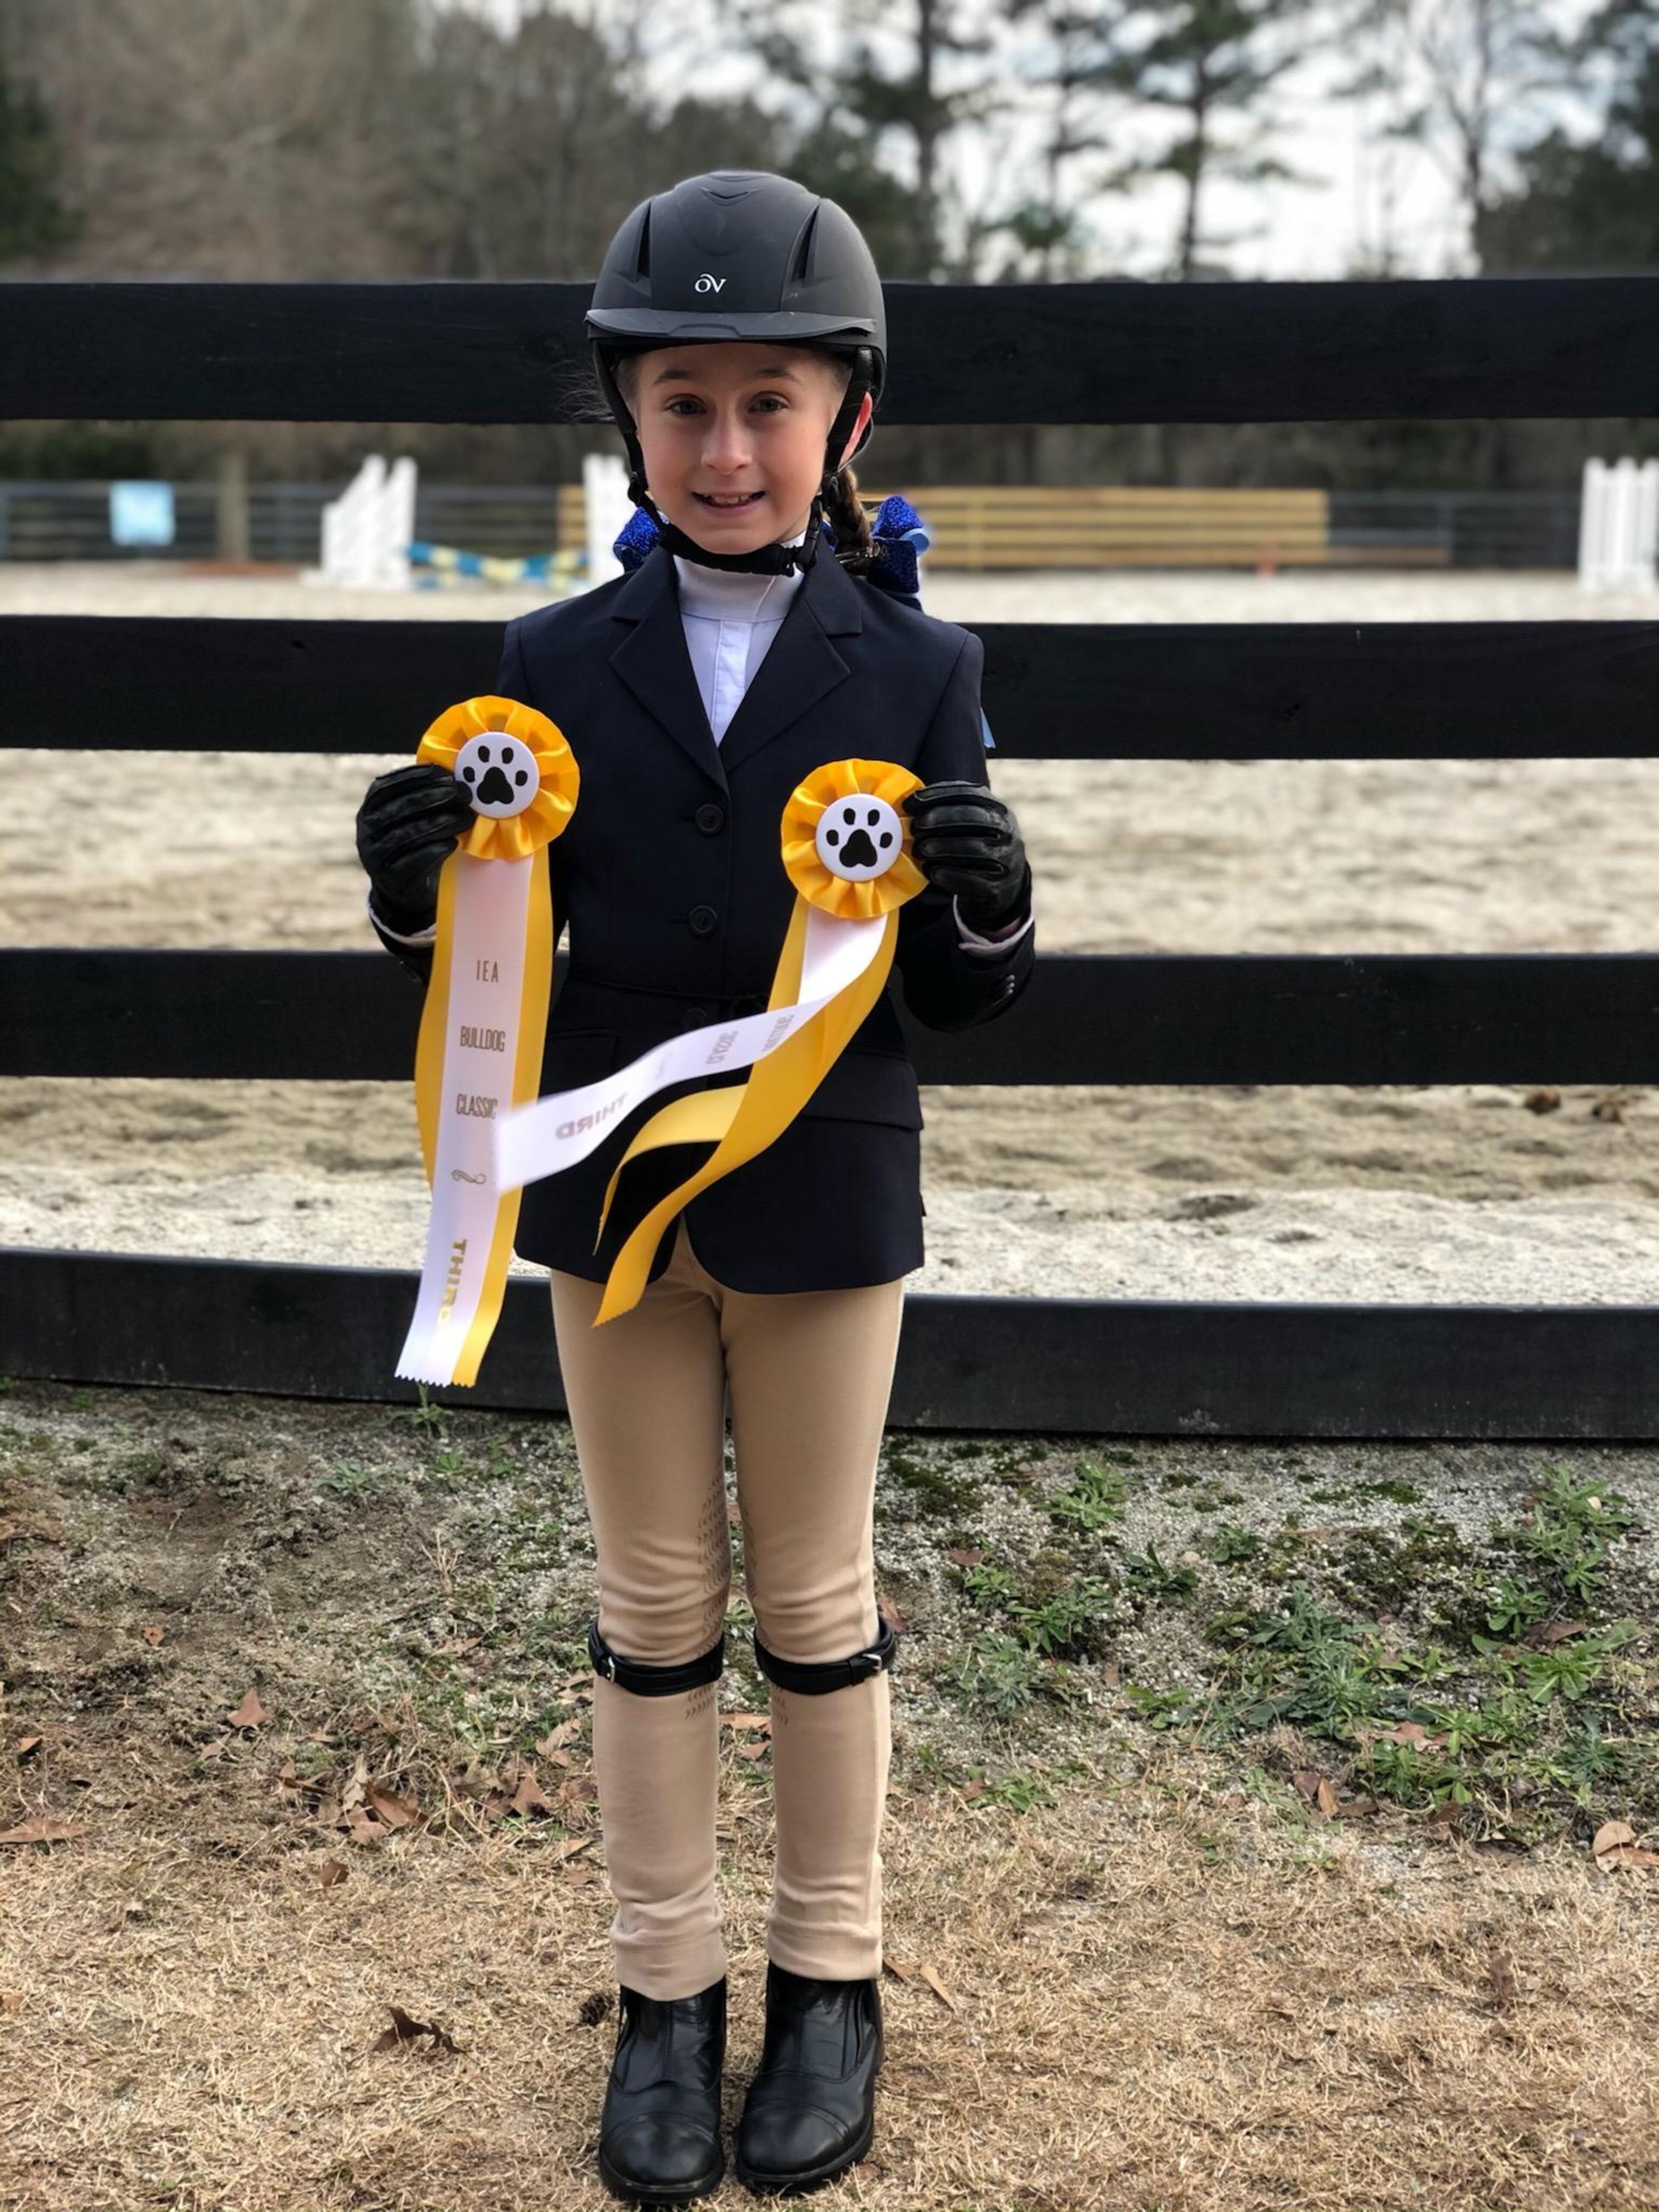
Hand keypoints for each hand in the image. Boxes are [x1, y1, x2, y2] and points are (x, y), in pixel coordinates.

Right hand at [355, 762, 476, 933]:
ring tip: (466, 818)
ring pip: (408, 835)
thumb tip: (452, 773)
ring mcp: (375, 856)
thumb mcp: (407, 818)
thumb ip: (419, 797)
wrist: (401, 890)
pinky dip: (435, 850)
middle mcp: (367, 831)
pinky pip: (414, 862)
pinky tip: (453, 843)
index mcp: (369, 809)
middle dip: (435, 798)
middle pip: (401, 809)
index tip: (444, 773)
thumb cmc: (411, 844)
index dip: (414, 778)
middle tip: (463, 794)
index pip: (385, 787)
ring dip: (441, 824)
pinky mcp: (391, 879)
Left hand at [902, 780, 1029, 927]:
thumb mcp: (972, 826)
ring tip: (920, 850)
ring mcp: (1008, 858)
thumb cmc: (976, 848)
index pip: (969, 794)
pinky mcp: (999, 886)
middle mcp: (1007, 831)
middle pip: (974, 817)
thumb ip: (948, 812)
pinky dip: (951, 875)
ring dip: (943, 847)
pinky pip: (975, 879)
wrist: (1005, 888)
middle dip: (941, 818)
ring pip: (975, 848)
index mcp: (997, 809)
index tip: (910, 804)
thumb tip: (910, 802)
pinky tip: (933, 872)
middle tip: (916, 825)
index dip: (937, 796)